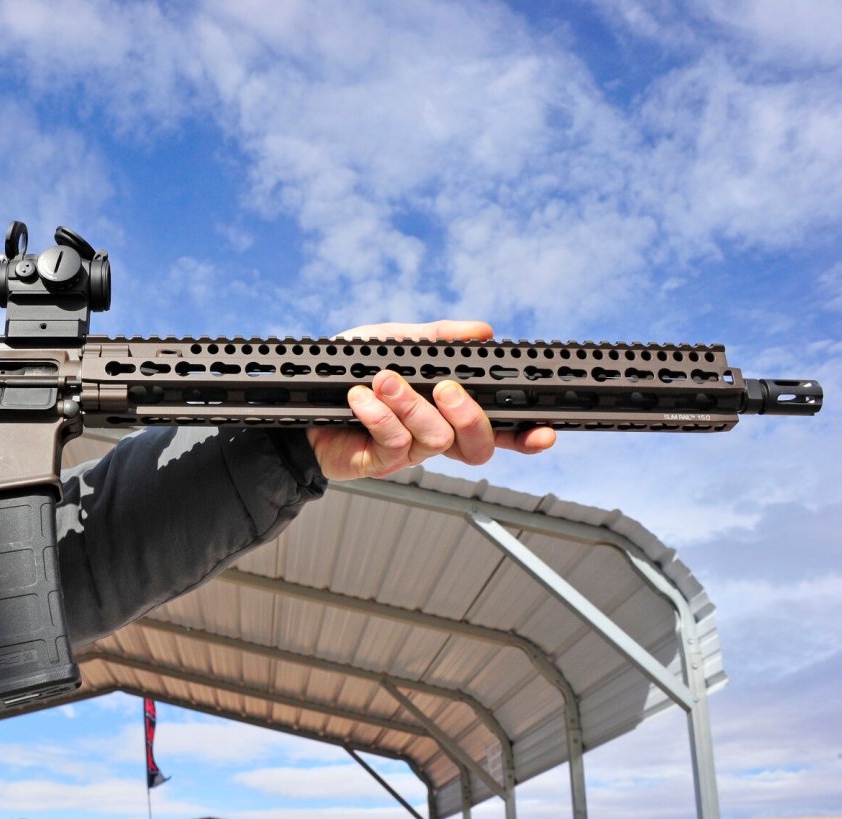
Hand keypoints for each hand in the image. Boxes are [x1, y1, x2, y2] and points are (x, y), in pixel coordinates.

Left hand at [307, 320, 554, 479]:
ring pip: (434, 440)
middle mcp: (434, 434)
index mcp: (447, 408)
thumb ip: (437, 338)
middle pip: (477, 446)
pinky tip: (360, 397)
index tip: (544, 431)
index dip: (524, 436)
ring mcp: (406, 453)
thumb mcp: (393, 341)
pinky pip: (391, 443)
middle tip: (446, 388)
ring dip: (411, 405)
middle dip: (470, 415)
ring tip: (383, 380)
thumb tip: (482, 332)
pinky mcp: (376, 462)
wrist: (297, 393)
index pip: (497, 428)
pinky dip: (378, 415)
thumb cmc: (349, 370)